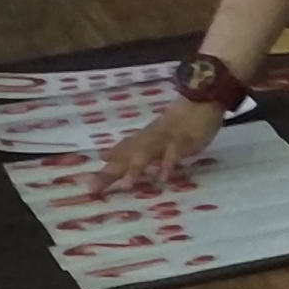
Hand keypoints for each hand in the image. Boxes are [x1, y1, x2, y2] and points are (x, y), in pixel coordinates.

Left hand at [87, 99, 224, 194]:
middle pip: (126, 157)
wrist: (199, 100)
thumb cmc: (179, 122)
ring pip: (147, 153)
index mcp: (142, 140)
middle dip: (110, 172)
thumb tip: (107, 158)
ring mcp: (165, 139)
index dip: (105, 169)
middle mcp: (148, 140)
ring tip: (126, 185)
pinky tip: (164, 177)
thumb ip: (135, 147)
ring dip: (136, 168)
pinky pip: (175, 152)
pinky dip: (168, 163)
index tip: (88, 185)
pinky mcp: (184, 140)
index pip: (119, 155)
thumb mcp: (155, 136)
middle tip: (94, 188)